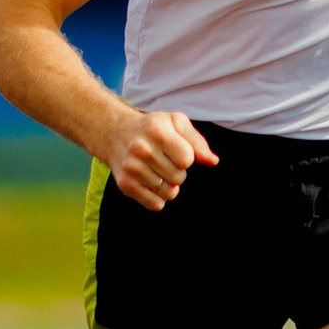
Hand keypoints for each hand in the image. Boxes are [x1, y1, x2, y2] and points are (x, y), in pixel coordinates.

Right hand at [102, 107, 217, 210]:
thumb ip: (197, 142)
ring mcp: (132, 168)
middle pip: (179, 177)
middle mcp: (142, 149)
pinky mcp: (125, 185)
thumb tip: (213, 161)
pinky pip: (156, 205)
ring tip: (156, 169)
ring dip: (168, 184)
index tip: (175, 149)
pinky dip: (158, 197)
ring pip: (169, 193)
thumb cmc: (153, 128)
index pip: (187, 160)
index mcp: (157, 131)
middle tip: (164, 160)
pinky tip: (151, 182)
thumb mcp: (176, 123)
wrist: (115, 133)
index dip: (186, 157)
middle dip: (177, 171)